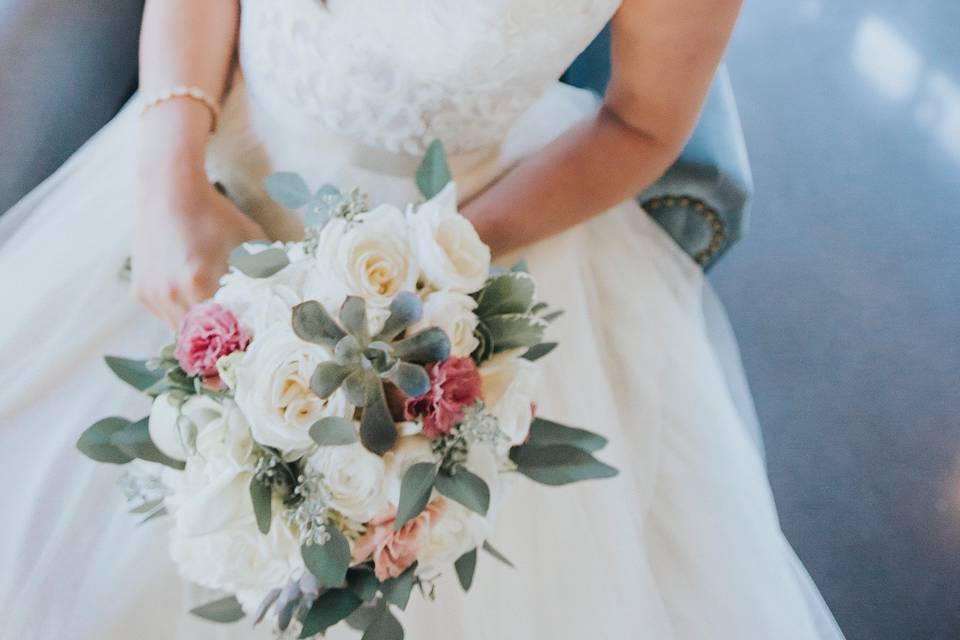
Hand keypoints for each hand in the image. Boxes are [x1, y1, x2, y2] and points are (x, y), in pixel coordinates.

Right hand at [131, 175, 265, 327]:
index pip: (224, 329)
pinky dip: (182, 314)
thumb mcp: (250, 241)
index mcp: (199, 282)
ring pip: (181, 330)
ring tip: (217, 315)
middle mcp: (171, 293)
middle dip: (220, 337)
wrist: (169, 191)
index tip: (251, 338)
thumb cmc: (215, 215)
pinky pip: (165, 317)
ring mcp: (153, 295)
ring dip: (199, 328)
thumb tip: (282, 301)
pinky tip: (194, 297)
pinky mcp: (140, 293)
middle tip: (237, 333)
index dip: (239, 337)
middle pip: (202, 336)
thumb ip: (265, 273)